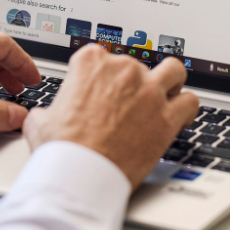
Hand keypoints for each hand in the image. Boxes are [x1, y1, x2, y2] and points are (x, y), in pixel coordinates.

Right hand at [23, 44, 199, 188]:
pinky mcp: (167, 116)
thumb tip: (43, 116)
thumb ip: (47, 110)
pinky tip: (178, 118)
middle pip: (139, 65)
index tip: (105, 89)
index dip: (105, 74)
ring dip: (170, 83)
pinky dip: (186, 108)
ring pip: (174, 71)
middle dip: (135, 84)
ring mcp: (148, 91)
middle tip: (128, 105)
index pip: (105, 55)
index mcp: (91, 63)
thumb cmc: (62, 149)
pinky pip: (190, 101)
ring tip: (164, 97)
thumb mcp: (40, 122)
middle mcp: (123, 70)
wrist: (81, 174)